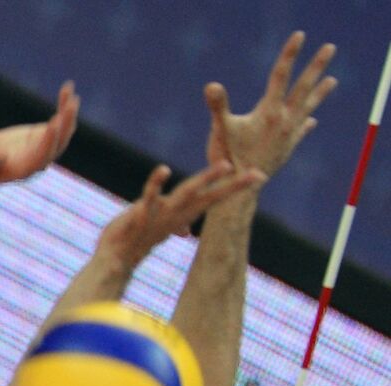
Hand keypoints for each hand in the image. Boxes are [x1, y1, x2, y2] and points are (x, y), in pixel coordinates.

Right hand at [0, 82, 79, 191]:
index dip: (48, 141)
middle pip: (57, 145)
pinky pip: (58, 120)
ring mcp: (42, 148)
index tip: (55, 123)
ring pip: (62, 132)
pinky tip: (67, 88)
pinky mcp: (42, 136)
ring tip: (70, 93)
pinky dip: (63, 105)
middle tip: (70, 103)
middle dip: (64, 125)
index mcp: (22, 170)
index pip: (40, 157)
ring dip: (68, 112)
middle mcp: (37, 161)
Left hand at [97, 162, 265, 268]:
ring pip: (186, 193)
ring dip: (205, 180)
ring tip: (225, 166)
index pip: (212, 198)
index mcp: (181, 215)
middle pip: (207, 196)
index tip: (259, 177)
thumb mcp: (159, 231)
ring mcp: (159, 214)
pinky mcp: (140, 213)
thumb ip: (173, 225)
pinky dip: (156, 182)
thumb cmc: (136, 240)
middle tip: (256, 174)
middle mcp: (175, 214)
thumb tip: (186, 231)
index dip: (234, 188)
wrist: (113, 259)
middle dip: (231, 185)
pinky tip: (164, 169)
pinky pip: (150, 195)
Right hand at [205, 32, 336, 178]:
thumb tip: (211, 86)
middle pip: (304, 86)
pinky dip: (306, 122)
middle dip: (316, 66)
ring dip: (320, 92)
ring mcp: (289, 134)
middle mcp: (285, 121)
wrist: (242, 190)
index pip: (281, 76)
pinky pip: (301, 130)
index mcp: (269, 112)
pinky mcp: (288, 147)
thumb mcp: (220, 130)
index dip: (289, 54)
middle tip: (330, 48)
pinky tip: (310, 120)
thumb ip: (218, 106)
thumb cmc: (229, 159)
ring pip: (308, 106)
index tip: (299, 36)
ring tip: (332, 80)